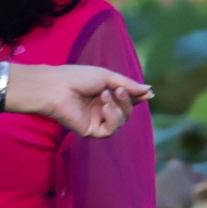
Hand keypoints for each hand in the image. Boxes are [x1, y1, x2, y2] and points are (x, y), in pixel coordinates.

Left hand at [12, 62, 151, 137]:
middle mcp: (101, 108)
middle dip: (127, 101)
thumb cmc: (77, 77)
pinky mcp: (91, 131)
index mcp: (104, 94)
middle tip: (119, 90)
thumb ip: (128, 85)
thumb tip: (149, 90)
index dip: (137, 97)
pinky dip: (112, 118)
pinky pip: (111, 130)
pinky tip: (105, 107)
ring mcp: (96, 120)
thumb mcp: (107, 77)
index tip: (148, 93)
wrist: (57, 87)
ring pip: (121, 121)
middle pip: (126, 111)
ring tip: (106, 95)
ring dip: (118, 108)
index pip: (126, 99)